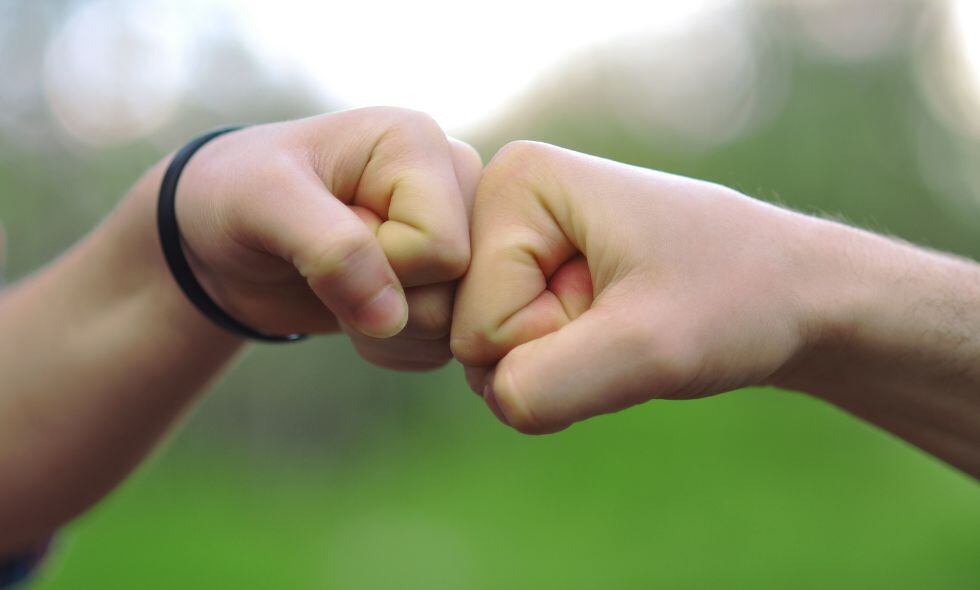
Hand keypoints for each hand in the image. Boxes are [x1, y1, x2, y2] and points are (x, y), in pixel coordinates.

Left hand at [176, 107, 481, 368]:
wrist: (221, 239)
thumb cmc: (236, 196)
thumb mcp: (264, 201)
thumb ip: (331, 249)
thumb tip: (392, 318)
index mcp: (418, 143)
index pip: (441, 248)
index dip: (381, 264)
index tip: (327, 233)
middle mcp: (452, 184)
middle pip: (462, 287)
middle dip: (388, 300)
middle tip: (330, 267)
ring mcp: (456, 234)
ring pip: (456, 322)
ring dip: (386, 329)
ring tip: (339, 286)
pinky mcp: (446, 279)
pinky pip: (444, 343)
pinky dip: (393, 345)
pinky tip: (356, 309)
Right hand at [451, 141, 829, 432]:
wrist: (798, 293)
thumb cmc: (738, 300)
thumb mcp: (647, 348)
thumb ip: (547, 384)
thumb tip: (494, 400)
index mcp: (516, 182)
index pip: (478, 324)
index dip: (557, 339)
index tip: (628, 302)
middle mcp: (502, 200)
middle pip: (473, 337)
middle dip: (554, 355)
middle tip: (628, 317)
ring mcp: (517, 237)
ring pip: (492, 354)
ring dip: (564, 364)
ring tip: (626, 320)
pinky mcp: (535, 269)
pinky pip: (515, 351)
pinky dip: (568, 365)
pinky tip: (615, 328)